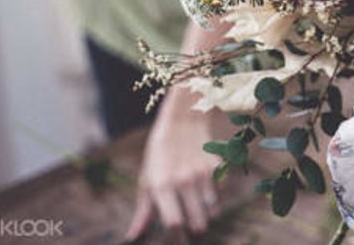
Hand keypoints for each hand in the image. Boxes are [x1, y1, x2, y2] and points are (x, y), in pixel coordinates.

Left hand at [126, 88, 220, 241]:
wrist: (183, 120)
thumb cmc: (160, 153)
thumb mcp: (146, 179)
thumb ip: (143, 211)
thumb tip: (133, 236)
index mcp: (161, 186)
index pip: (173, 224)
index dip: (176, 235)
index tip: (175, 235)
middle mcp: (183, 182)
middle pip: (197, 223)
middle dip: (193, 229)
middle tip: (188, 226)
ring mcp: (203, 175)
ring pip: (212, 212)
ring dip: (206, 214)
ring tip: (197, 207)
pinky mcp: (217, 168)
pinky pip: (221, 195)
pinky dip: (215, 197)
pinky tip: (205, 188)